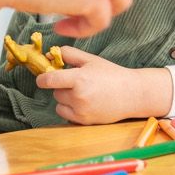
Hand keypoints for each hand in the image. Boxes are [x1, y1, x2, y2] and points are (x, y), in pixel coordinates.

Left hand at [36, 46, 171, 125]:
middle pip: (56, 91)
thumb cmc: (112, 75)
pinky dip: (69, 109)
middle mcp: (79, 96)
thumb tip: (49, 55)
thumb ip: (69, 54)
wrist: (132, 94)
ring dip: (65, 98)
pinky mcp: (84, 121)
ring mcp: (81, 110)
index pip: (50, 80)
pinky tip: (83, 103)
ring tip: (83, 93)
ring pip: (59, 103)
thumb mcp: (91, 60)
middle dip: (62, 86)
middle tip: (77, 82)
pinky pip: (65, 114)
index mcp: (79, 78)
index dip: (42, 79)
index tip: (42, 78)